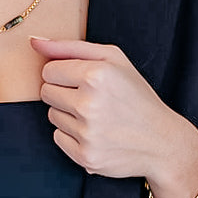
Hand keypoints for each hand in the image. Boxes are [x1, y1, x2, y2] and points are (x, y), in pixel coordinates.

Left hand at [30, 37, 197, 185]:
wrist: (162, 142)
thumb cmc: (136, 94)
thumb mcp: (112, 58)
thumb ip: (69, 46)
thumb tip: (35, 41)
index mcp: (96, 74)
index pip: (48, 70)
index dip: (64, 73)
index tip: (82, 79)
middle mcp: (89, 104)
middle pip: (46, 92)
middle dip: (63, 92)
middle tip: (90, 97)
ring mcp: (87, 133)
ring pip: (51, 115)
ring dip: (68, 114)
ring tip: (95, 115)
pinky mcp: (85, 156)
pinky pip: (57, 137)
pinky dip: (72, 135)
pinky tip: (95, 132)